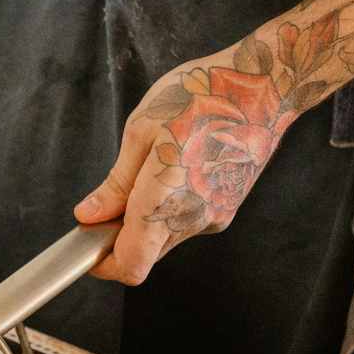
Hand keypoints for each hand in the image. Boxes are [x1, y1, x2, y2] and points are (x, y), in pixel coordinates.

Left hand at [73, 0, 353, 285]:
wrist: (265, 87)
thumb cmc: (202, 96)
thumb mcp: (142, 131)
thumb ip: (115, 184)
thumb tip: (89, 216)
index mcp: (165, 202)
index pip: (129, 266)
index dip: (103, 263)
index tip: (88, 242)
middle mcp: (192, 219)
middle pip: (142, 255)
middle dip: (119, 237)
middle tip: (108, 201)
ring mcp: (214, 217)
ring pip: (163, 239)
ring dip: (144, 221)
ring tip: (149, 171)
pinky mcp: (226, 210)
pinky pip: (185, 223)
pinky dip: (168, 210)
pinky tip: (176, 170)